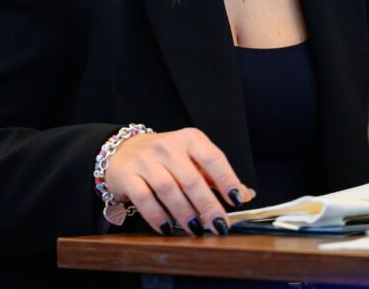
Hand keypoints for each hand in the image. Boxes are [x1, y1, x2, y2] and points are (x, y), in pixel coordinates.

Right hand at [103, 127, 254, 235]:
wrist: (123, 151)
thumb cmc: (165, 158)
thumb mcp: (192, 159)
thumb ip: (216, 176)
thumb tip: (246, 194)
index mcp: (190, 139)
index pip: (212, 157)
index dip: (226, 179)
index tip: (237, 200)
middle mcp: (168, 147)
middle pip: (191, 178)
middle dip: (207, 205)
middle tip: (219, 225)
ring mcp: (146, 160)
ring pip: (168, 189)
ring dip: (184, 212)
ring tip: (196, 229)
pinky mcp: (128, 176)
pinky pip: (144, 198)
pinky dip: (157, 215)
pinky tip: (167, 228)